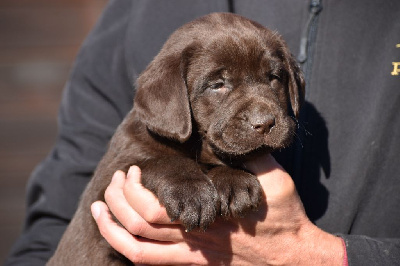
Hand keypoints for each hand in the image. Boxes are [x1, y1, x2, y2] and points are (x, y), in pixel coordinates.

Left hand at [91, 155, 343, 264]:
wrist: (294, 255)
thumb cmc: (284, 213)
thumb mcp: (273, 177)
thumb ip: (247, 156)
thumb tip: (226, 133)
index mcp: (212, 211)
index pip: (160, 207)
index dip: (138, 189)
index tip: (135, 169)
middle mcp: (196, 236)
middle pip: (141, 224)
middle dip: (119, 201)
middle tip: (117, 178)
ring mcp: (192, 254)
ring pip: (138, 248)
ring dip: (112, 227)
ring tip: (100, 207)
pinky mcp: (194, 263)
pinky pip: (150, 263)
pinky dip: (125, 248)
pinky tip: (115, 232)